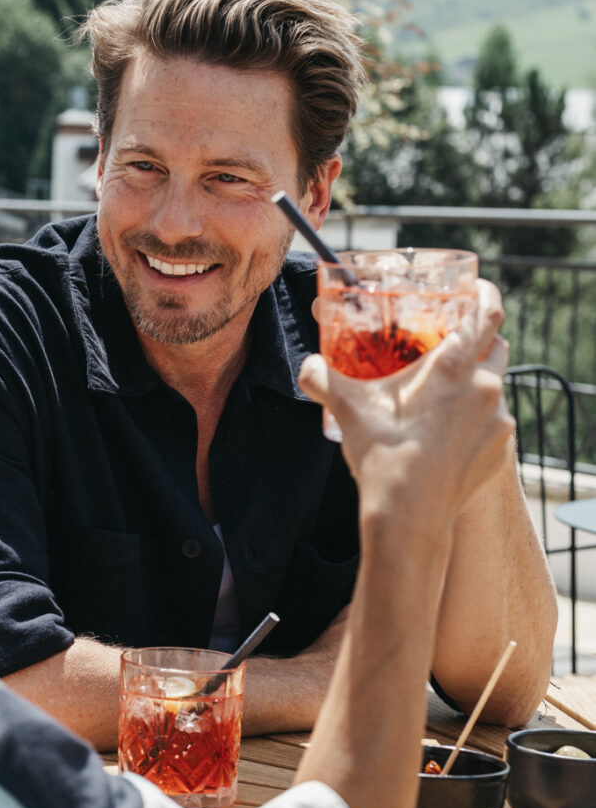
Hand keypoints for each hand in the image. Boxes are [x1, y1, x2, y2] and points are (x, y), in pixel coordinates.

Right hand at [298, 283, 512, 531]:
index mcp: (456, 367)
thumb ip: (323, 379)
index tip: (476, 289)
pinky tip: (446, 434)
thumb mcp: (348, 410)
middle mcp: (487, 389)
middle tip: (450, 345)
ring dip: (475, 385)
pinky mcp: (499, 451)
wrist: (410, 518)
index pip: (488, 313)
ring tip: (441, 398)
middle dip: (479, 341)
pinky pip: (492, 423)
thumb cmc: (384, 458)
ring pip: (495, 388)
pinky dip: (474, 420)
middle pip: (498, 348)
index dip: (485, 295)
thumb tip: (307, 366)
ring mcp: (498, 422)